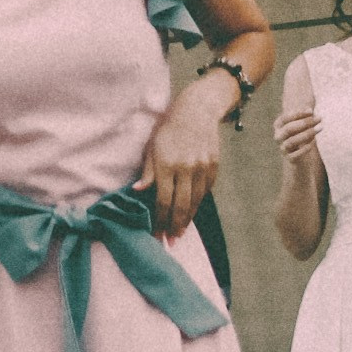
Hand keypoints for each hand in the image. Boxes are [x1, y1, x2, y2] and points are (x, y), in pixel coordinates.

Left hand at [138, 92, 222, 235]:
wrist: (197, 110)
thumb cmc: (167, 128)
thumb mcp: (152, 145)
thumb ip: (148, 170)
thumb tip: (138, 191)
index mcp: (167, 163)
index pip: (163, 200)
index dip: (159, 220)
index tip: (155, 233)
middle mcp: (186, 168)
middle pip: (181, 206)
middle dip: (173, 226)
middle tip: (169, 242)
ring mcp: (202, 168)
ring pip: (195, 202)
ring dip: (187, 220)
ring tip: (179, 233)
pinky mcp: (213, 167)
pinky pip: (205, 192)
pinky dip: (197, 205)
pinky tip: (190, 214)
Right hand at [273, 107, 322, 162]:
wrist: (294, 152)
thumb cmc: (299, 133)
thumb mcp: (299, 124)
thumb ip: (303, 117)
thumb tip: (310, 111)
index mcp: (278, 125)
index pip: (285, 118)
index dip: (298, 114)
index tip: (311, 111)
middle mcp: (278, 136)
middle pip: (289, 129)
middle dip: (305, 123)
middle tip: (319, 118)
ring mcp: (283, 147)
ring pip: (292, 141)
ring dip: (307, 134)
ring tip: (319, 128)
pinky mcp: (289, 158)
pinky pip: (296, 154)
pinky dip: (304, 148)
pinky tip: (314, 141)